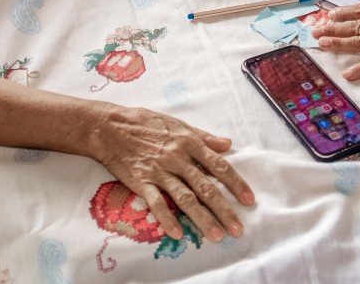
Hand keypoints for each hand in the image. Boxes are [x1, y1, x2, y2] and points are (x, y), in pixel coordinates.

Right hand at [91, 106, 254, 241]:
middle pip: (206, 187)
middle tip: (237, 228)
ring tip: (216, 236)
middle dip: (224, 209)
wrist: (110, 126)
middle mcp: (177, 158)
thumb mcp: (178, 124)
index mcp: (189, 143)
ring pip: (185, 198)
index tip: (249, 200)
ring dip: (202, 219)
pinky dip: (166, 219)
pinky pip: (156, 203)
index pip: (219, 166)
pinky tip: (177, 234)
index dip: (236, 184)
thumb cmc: (145, 123)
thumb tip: (227, 144)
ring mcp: (159, 171)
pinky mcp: (141, 181)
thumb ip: (204, 136)